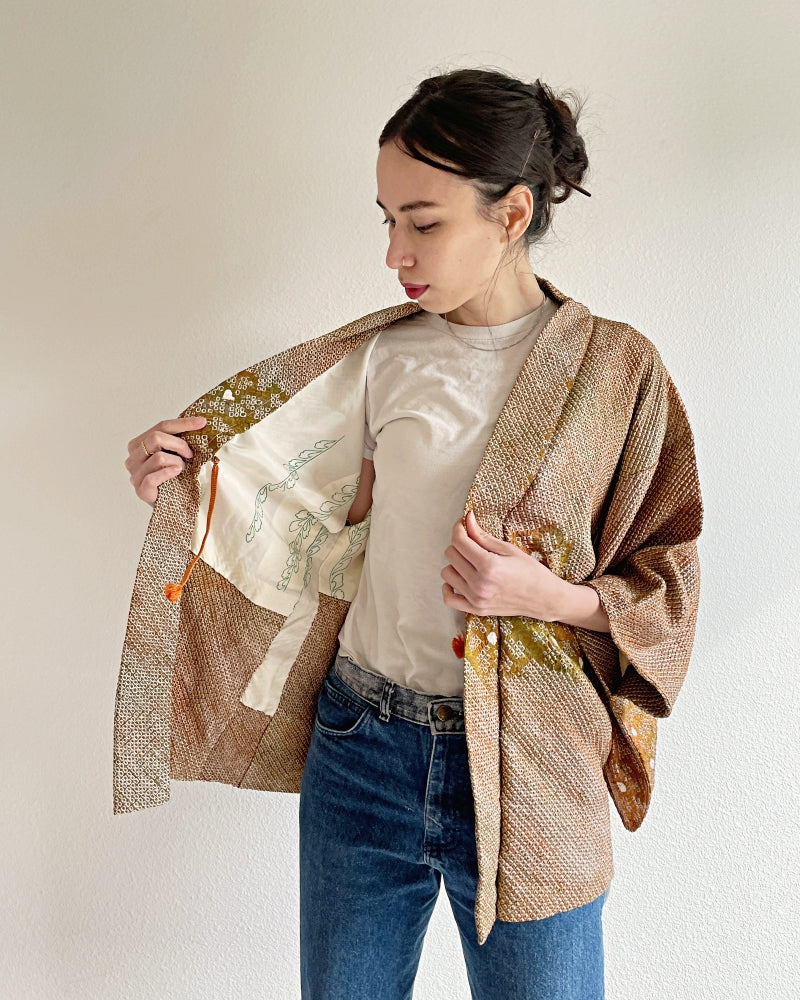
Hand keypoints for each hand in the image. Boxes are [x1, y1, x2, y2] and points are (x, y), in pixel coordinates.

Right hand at [125, 416, 206, 505]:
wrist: (172, 504)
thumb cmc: (173, 476)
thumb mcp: (174, 453)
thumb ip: (177, 439)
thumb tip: (199, 422)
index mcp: (139, 444)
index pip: (161, 426)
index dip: (183, 423)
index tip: (202, 422)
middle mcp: (133, 458)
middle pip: (156, 437)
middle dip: (179, 444)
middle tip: (191, 454)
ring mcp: (135, 474)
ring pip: (158, 457)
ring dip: (177, 462)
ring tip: (182, 469)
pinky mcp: (141, 490)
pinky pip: (153, 477)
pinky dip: (169, 472)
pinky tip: (177, 472)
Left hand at [441, 511, 610, 630]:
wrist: (544, 598)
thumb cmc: (531, 572)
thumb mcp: (509, 549)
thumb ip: (483, 536)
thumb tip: (467, 519)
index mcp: (489, 565)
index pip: (459, 541)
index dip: (459, 528)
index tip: (463, 524)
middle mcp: (479, 583)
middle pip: (451, 555)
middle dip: (459, 544)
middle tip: (471, 542)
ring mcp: (476, 599)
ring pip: (447, 573)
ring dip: (455, 564)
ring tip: (470, 561)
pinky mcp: (475, 609)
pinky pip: (449, 598)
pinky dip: (449, 587)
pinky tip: (459, 578)